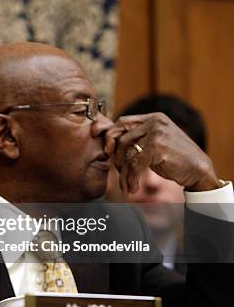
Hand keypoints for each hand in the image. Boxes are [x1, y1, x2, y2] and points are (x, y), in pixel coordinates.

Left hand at [104, 112, 219, 193]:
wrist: (198, 170)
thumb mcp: (155, 142)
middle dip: (115, 156)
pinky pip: (134, 165)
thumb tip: (110, 145)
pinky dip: (130, 179)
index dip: (111, 136)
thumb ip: (138, 138)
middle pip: (121, 137)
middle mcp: (154, 122)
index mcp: (153, 118)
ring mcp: (157, 134)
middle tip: (117, 170)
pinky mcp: (157, 148)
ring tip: (126, 184)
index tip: (107, 151)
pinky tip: (132, 188)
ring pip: (126, 154)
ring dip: (123, 173)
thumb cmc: (174, 158)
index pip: (122, 121)